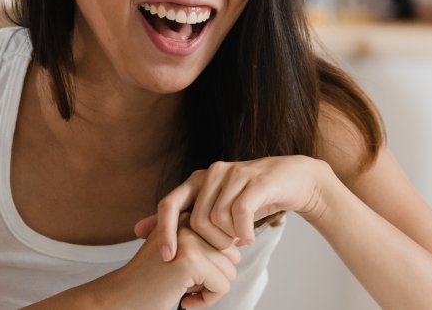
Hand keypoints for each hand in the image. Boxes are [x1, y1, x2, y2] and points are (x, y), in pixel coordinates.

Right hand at [108, 214, 240, 309]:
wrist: (122, 296)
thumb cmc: (150, 279)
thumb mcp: (177, 250)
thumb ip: (204, 240)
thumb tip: (243, 240)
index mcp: (185, 215)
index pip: (226, 239)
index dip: (214, 263)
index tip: (190, 273)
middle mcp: (188, 222)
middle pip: (232, 254)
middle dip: (215, 277)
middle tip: (186, 284)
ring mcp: (189, 240)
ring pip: (230, 271)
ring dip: (211, 290)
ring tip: (184, 290)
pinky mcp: (190, 260)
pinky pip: (222, 286)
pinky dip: (208, 300)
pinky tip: (184, 300)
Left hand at [138, 156, 328, 260]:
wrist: (293, 180)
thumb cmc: (251, 199)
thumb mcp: (213, 209)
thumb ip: (179, 219)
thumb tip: (139, 230)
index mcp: (196, 180)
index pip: (168, 204)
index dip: (163, 231)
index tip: (168, 258)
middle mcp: (211, 172)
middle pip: (195, 220)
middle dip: (209, 243)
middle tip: (225, 246)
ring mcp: (233, 174)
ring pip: (217, 219)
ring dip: (230, 238)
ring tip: (240, 238)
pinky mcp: (255, 180)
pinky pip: (239, 214)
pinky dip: (244, 232)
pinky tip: (249, 235)